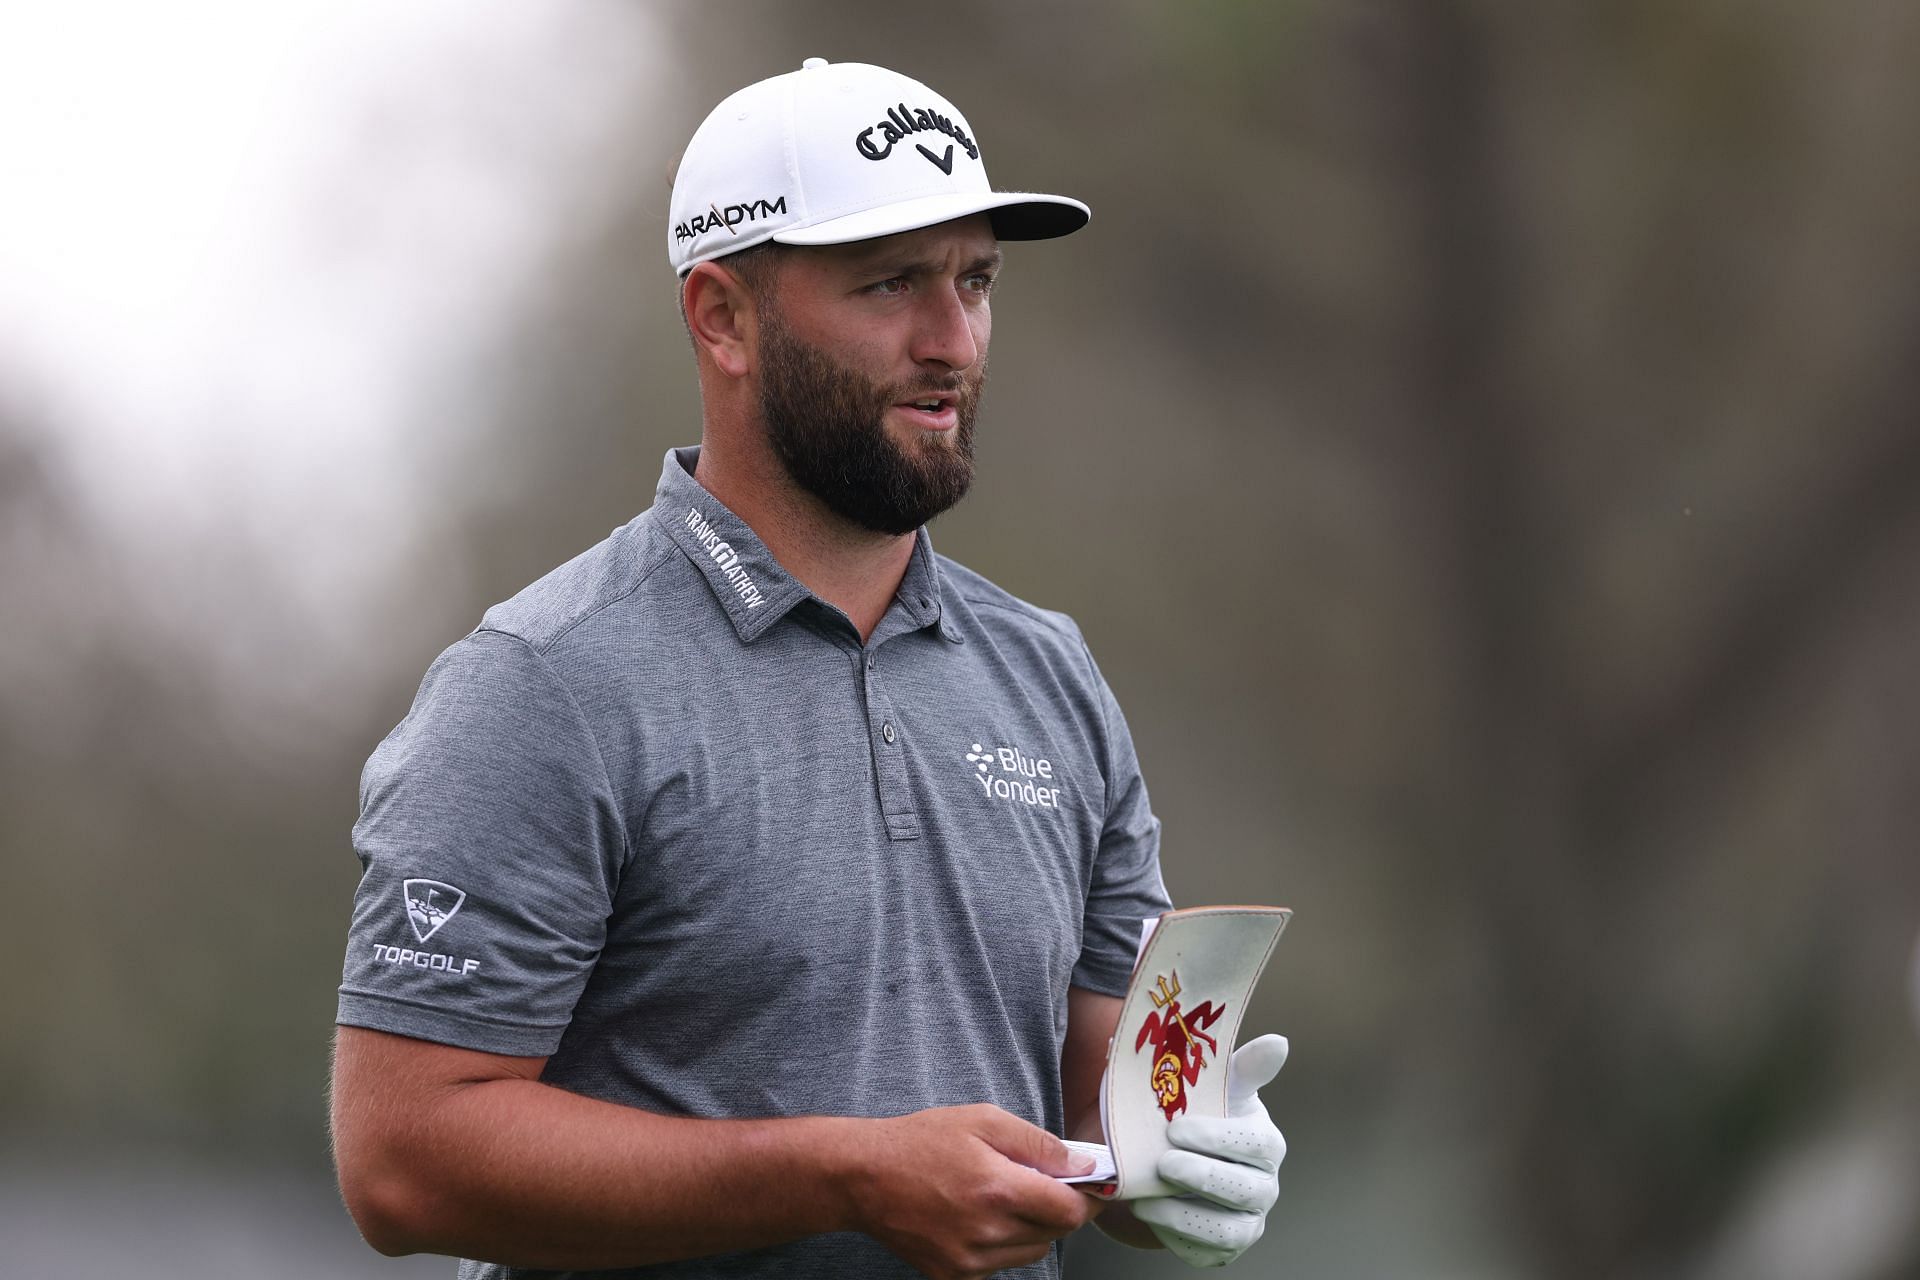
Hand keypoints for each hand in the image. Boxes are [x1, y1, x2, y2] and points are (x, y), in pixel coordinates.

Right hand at [848, 1103, 1102, 1279]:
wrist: (864, 1177)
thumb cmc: (921, 1142)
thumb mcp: (983, 1120)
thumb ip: (1039, 1144)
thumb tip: (1082, 1165)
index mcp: (998, 1190)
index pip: (1071, 1211)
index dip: (1087, 1197)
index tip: (1089, 1184)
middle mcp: (987, 1233)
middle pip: (1054, 1233)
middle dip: (1055, 1206)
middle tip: (1034, 1181)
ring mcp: (969, 1261)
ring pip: (1031, 1251)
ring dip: (1030, 1227)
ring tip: (999, 1197)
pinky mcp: (953, 1276)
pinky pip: (1000, 1265)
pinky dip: (1002, 1244)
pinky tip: (977, 1217)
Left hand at [1132, 1034, 1287, 1267]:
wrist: (1172, 1158)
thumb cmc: (1197, 1115)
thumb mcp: (1214, 1087)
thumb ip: (1241, 1066)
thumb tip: (1278, 1043)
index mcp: (1265, 1142)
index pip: (1258, 1143)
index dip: (1218, 1138)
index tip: (1176, 1128)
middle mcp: (1264, 1186)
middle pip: (1245, 1189)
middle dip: (1201, 1175)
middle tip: (1163, 1162)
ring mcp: (1247, 1222)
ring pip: (1227, 1228)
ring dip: (1184, 1212)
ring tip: (1146, 1194)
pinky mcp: (1223, 1249)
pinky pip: (1205, 1249)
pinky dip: (1173, 1232)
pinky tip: (1147, 1209)